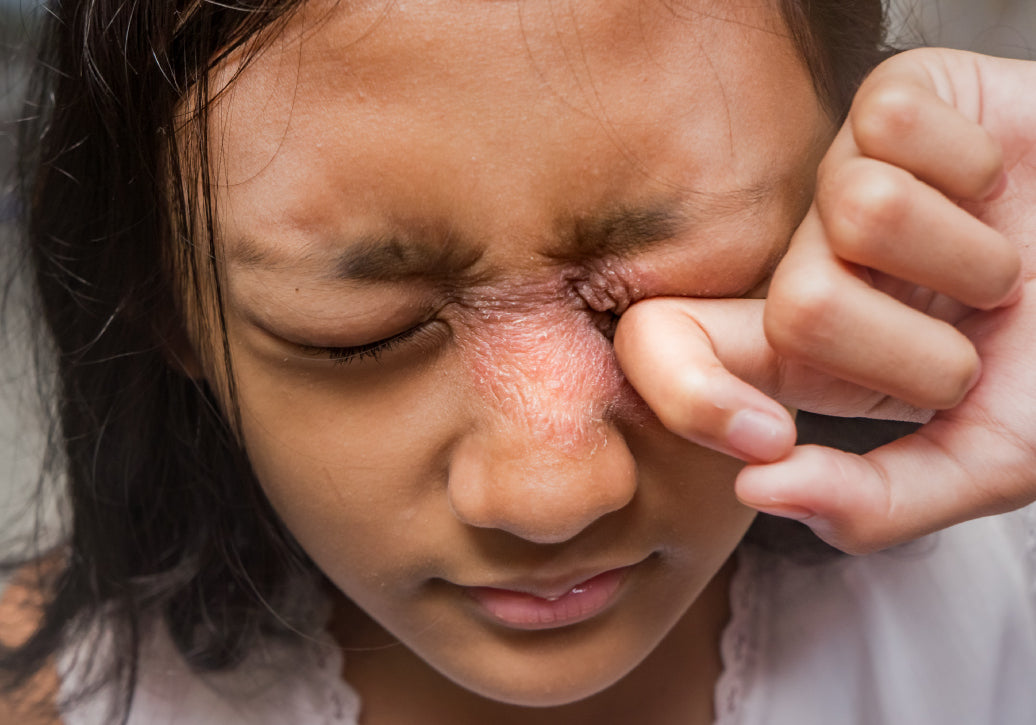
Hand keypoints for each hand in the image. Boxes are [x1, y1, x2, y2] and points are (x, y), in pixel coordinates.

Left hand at [615, 48, 1035, 553]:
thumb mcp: (988, 460)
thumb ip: (876, 501)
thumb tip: (756, 490)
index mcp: (807, 352)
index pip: (665, 351)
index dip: (689, 397)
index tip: (769, 438)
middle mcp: (811, 262)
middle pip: (794, 309)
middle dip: (920, 349)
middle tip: (974, 339)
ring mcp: (845, 179)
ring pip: (858, 211)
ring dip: (969, 260)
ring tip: (999, 267)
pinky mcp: (892, 101)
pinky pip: (896, 126)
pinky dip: (978, 169)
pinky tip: (995, 185)